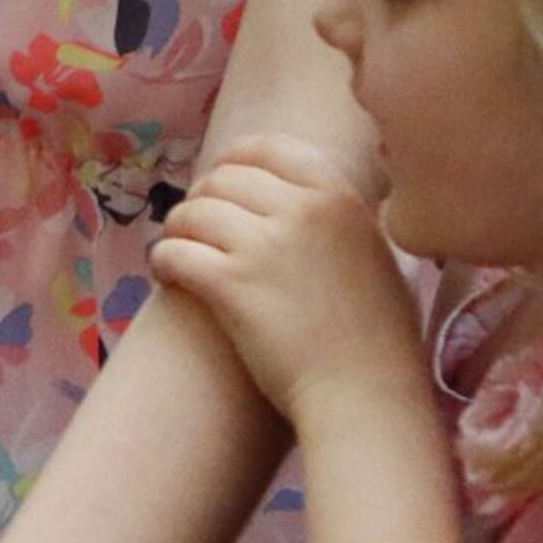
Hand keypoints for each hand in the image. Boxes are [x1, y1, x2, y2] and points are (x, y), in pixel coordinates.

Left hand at [142, 136, 417, 425]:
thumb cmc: (378, 340)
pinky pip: (174, 251)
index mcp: (340, 196)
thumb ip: (340, 218)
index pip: (269, 147)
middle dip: (201, 201)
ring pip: (191, 212)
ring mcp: (265, 246)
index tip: (221, 181)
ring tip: (179, 254)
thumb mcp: (375, 253)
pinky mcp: (231, 284)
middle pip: (222, 180)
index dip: (234, 161)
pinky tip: (168, 276)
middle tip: (196, 229)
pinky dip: (163, 261)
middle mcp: (302, 210)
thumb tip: (301, 198)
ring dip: (176, 232)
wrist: (367, 395)